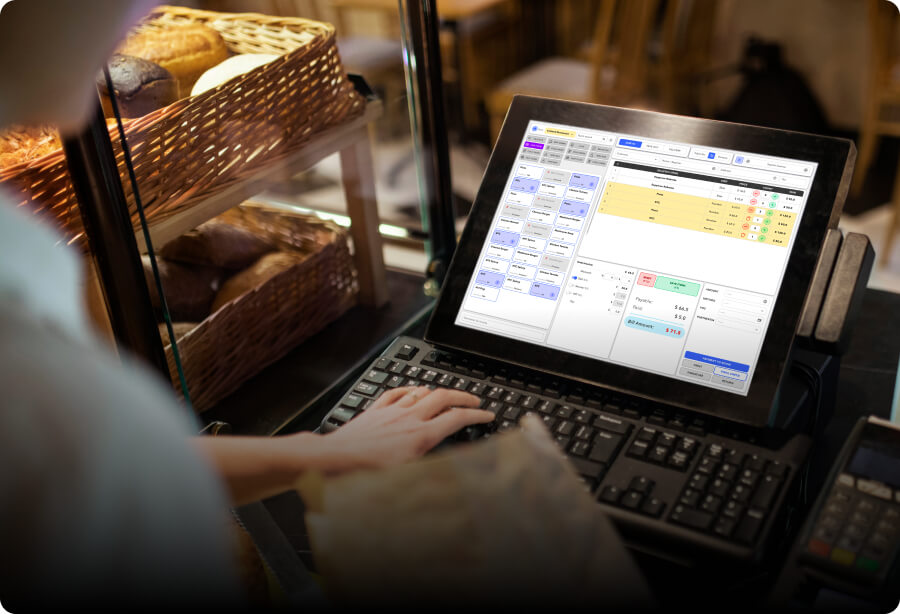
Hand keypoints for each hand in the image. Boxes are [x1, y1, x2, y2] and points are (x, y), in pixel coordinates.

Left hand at [318, 386, 493, 473]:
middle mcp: (409, 418)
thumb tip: (451, 473)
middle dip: (463, 395)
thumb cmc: (366, 472)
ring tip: (446, 396)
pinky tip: (412, 392)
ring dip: (438, 391)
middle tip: (474, 399)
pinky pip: (397, 392)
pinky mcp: (376, 410)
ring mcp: (392, 411)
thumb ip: (431, 469)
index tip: (487, 414)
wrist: (335, 459)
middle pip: (444, 397)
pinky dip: (410, 389)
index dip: (476, 415)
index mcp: (420, 436)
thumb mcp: (406, 477)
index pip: (456, 419)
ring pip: (422, 391)